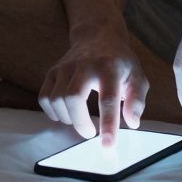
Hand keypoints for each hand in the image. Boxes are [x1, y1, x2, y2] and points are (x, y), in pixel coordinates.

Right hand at [40, 32, 149, 146]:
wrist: (98, 36)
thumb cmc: (120, 62)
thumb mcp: (137, 76)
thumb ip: (137, 100)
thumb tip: (132, 122)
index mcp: (110, 67)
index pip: (108, 99)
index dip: (108, 124)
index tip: (107, 145)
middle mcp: (85, 64)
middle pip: (73, 98)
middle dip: (80, 122)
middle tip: (90, 133)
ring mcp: (66, 66)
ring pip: (57, 99)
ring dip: (68, 118)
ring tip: (81, 120)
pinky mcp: (53, 71)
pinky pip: (45, 97)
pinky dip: (53, 112)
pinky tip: (66, 113)